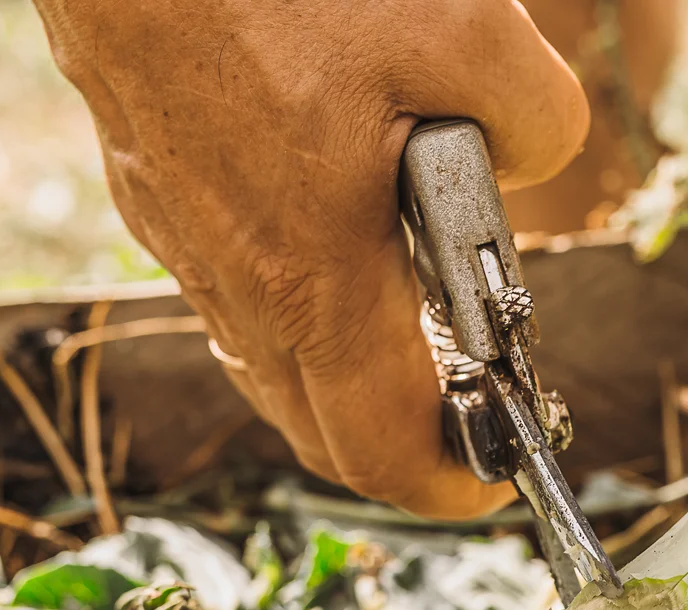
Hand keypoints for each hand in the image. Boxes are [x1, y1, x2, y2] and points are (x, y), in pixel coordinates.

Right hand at [31, 0, 588, 516]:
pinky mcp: (151, 192)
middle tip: (473, 407)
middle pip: (320, 428)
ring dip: (346, 373)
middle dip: (403, 443)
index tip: (499, 479)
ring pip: (269, 363)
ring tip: (418, 322)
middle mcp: (236, 282)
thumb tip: (527, 164)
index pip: (381, 448)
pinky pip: (231, 294)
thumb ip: (536, 123)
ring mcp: (180, 241)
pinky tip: (336, 233)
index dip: (449, 485)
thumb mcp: (469, 32)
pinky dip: (295, 305)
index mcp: (314, 278)